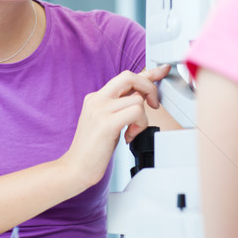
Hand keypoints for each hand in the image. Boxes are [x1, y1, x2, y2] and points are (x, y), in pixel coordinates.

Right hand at [62, 65, 170, 190]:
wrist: (76, 167)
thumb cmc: (93, 148)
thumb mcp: (107, 121)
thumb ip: (120, 107)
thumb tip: (141, 99)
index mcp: (97, 97)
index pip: (125, 77)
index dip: (147, 72)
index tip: (161, 70)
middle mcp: (97, 99)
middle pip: (129, 76)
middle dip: (149, 87)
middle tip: (154, 104)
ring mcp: (100, 109)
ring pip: (137, 99)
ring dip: (143, 117)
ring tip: (133, 130)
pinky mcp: (106, 122)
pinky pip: (136, 112)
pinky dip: (140, 124)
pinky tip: (130, 135)